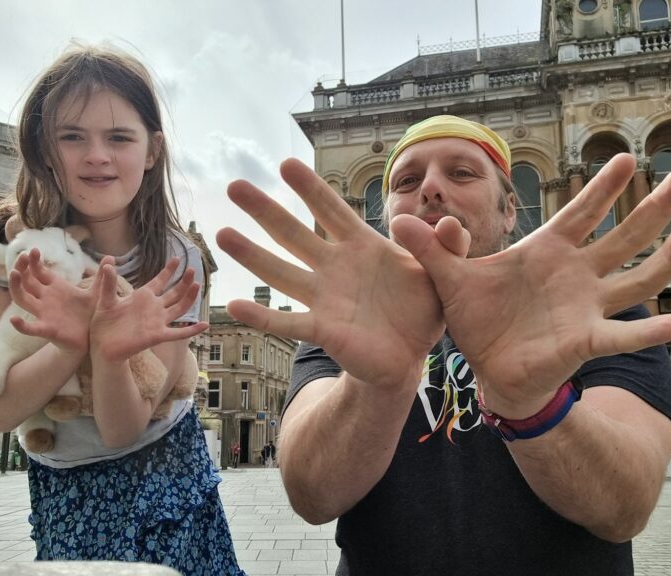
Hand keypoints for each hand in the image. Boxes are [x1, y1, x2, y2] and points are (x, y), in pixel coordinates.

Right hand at [8, 247, 94, 353]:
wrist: (90, 338)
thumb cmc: (89, 314)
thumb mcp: (96, 293)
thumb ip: (102, 276)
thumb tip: (111, 257)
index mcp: (55, 288)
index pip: (38, 271)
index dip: (33, 261)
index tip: (33, 250)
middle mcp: (45, 299)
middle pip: (26, 281)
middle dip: (22, 267)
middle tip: (22, 256)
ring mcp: (44, 313)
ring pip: (23, 299)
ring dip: (16, 287)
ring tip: (14, 274)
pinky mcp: (47, 329)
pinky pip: (31, 328)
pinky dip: (21, 326)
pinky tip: (14, 319)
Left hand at [88, 257, 207, 361]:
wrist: (102, 346)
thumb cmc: (103, 323)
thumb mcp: (105, 300)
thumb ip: (108, 283)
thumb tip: (107, 263)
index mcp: (142, 297)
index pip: (160, 280)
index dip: (169, 270)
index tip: (178, 258)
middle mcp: (153, 308)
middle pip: (174, 292)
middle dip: (184, 281)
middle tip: (192, 269)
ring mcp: (157, 322)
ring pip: (179, 308)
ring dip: (189, 298)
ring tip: (197, 285)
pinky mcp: (158, 336)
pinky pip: (178, 333)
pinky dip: (192, 330)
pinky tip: (205, 325)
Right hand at [217, 158, 444, 389]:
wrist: (409, 357)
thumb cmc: (421, 310)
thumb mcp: (444, 275)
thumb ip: (448, 247)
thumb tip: (449, 222)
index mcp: (362, 247)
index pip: (332, 211)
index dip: (310, 189)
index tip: (286, 165)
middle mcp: (334, 268)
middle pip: (294, 234)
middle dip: (265, 210)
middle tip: (235, 185)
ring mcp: (324, 298)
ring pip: (281, 273)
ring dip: (252, 255)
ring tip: (221, 233)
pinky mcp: (322, 330)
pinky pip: (288, 322)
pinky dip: (263, 316)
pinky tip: (234, 306)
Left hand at [392, 154, 670, 417]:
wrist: (488, 370)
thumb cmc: (477, 321)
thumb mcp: (450, 281)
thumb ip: (431, 251)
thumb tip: (399, 220)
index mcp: (547, 253)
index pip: (581, 212)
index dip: (604, 187)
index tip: (628, 157)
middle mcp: (576, 274)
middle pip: (623, 235)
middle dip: (652, 208)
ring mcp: (586, 307)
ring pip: (636, 279)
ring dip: (664, 260)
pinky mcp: (584, 340)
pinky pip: (622, 335)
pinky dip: (650, 331)